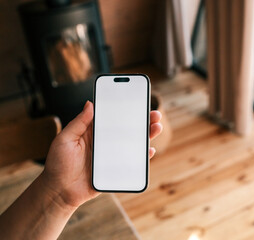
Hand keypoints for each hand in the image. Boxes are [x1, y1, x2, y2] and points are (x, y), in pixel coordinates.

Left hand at [40, 101, 161, 208]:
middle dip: (142, 120)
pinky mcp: (116, 169)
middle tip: (154, 115)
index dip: (125, 109)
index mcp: (93, 132)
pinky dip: (142, 156)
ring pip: (133, 143)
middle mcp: (105, 142)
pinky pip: (132, 161)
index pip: (112, 117)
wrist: (59, 192)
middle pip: (127, 128)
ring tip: (156, 128)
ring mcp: (112, 155)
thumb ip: (78, 123)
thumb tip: (89, 104)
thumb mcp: (64, 139)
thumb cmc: (58, 165)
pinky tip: (149, 150)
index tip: (137, 101)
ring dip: (146, 135)